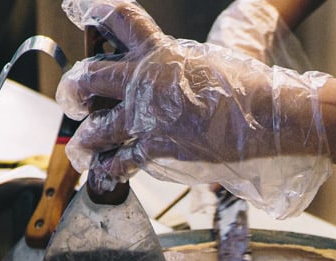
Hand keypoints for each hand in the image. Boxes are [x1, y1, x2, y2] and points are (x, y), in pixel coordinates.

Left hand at [56, 0, 330, 218]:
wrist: (263, 118)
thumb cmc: (245, 88)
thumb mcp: (204, 61)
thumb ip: (174, 65)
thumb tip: (166, 72)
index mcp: (158, 51)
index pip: (116, 17)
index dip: (91, 10)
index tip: (76, 9)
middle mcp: (144, 81)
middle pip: (89, 76)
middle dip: (73, 89)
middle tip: (73, 99)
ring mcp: (146, 118)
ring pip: (96, 128)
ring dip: (84, 141)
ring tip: (81, 149)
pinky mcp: (155, 150)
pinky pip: (119, 161)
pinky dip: (109, 168)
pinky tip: (106, 169)